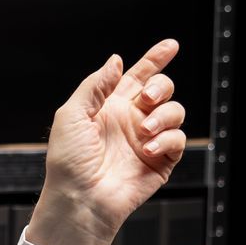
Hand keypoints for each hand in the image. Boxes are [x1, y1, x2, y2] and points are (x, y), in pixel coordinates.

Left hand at [27, 39, 187, 244]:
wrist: (79, 199)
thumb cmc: (68, 161)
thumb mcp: (71, 115)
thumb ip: (95, 85)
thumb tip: (116, 60)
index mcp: (110, 106)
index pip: (138, 76)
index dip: (155, 59)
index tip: (170, 46)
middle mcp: (131, 120)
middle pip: (162, 89)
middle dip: (160, 85)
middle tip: (146, 99)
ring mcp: (148, 140)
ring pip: (175, 111)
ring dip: (163, 115)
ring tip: (144, 131)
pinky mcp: (161, 161)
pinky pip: (177, 139)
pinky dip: (167, 139)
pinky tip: (148, 149)